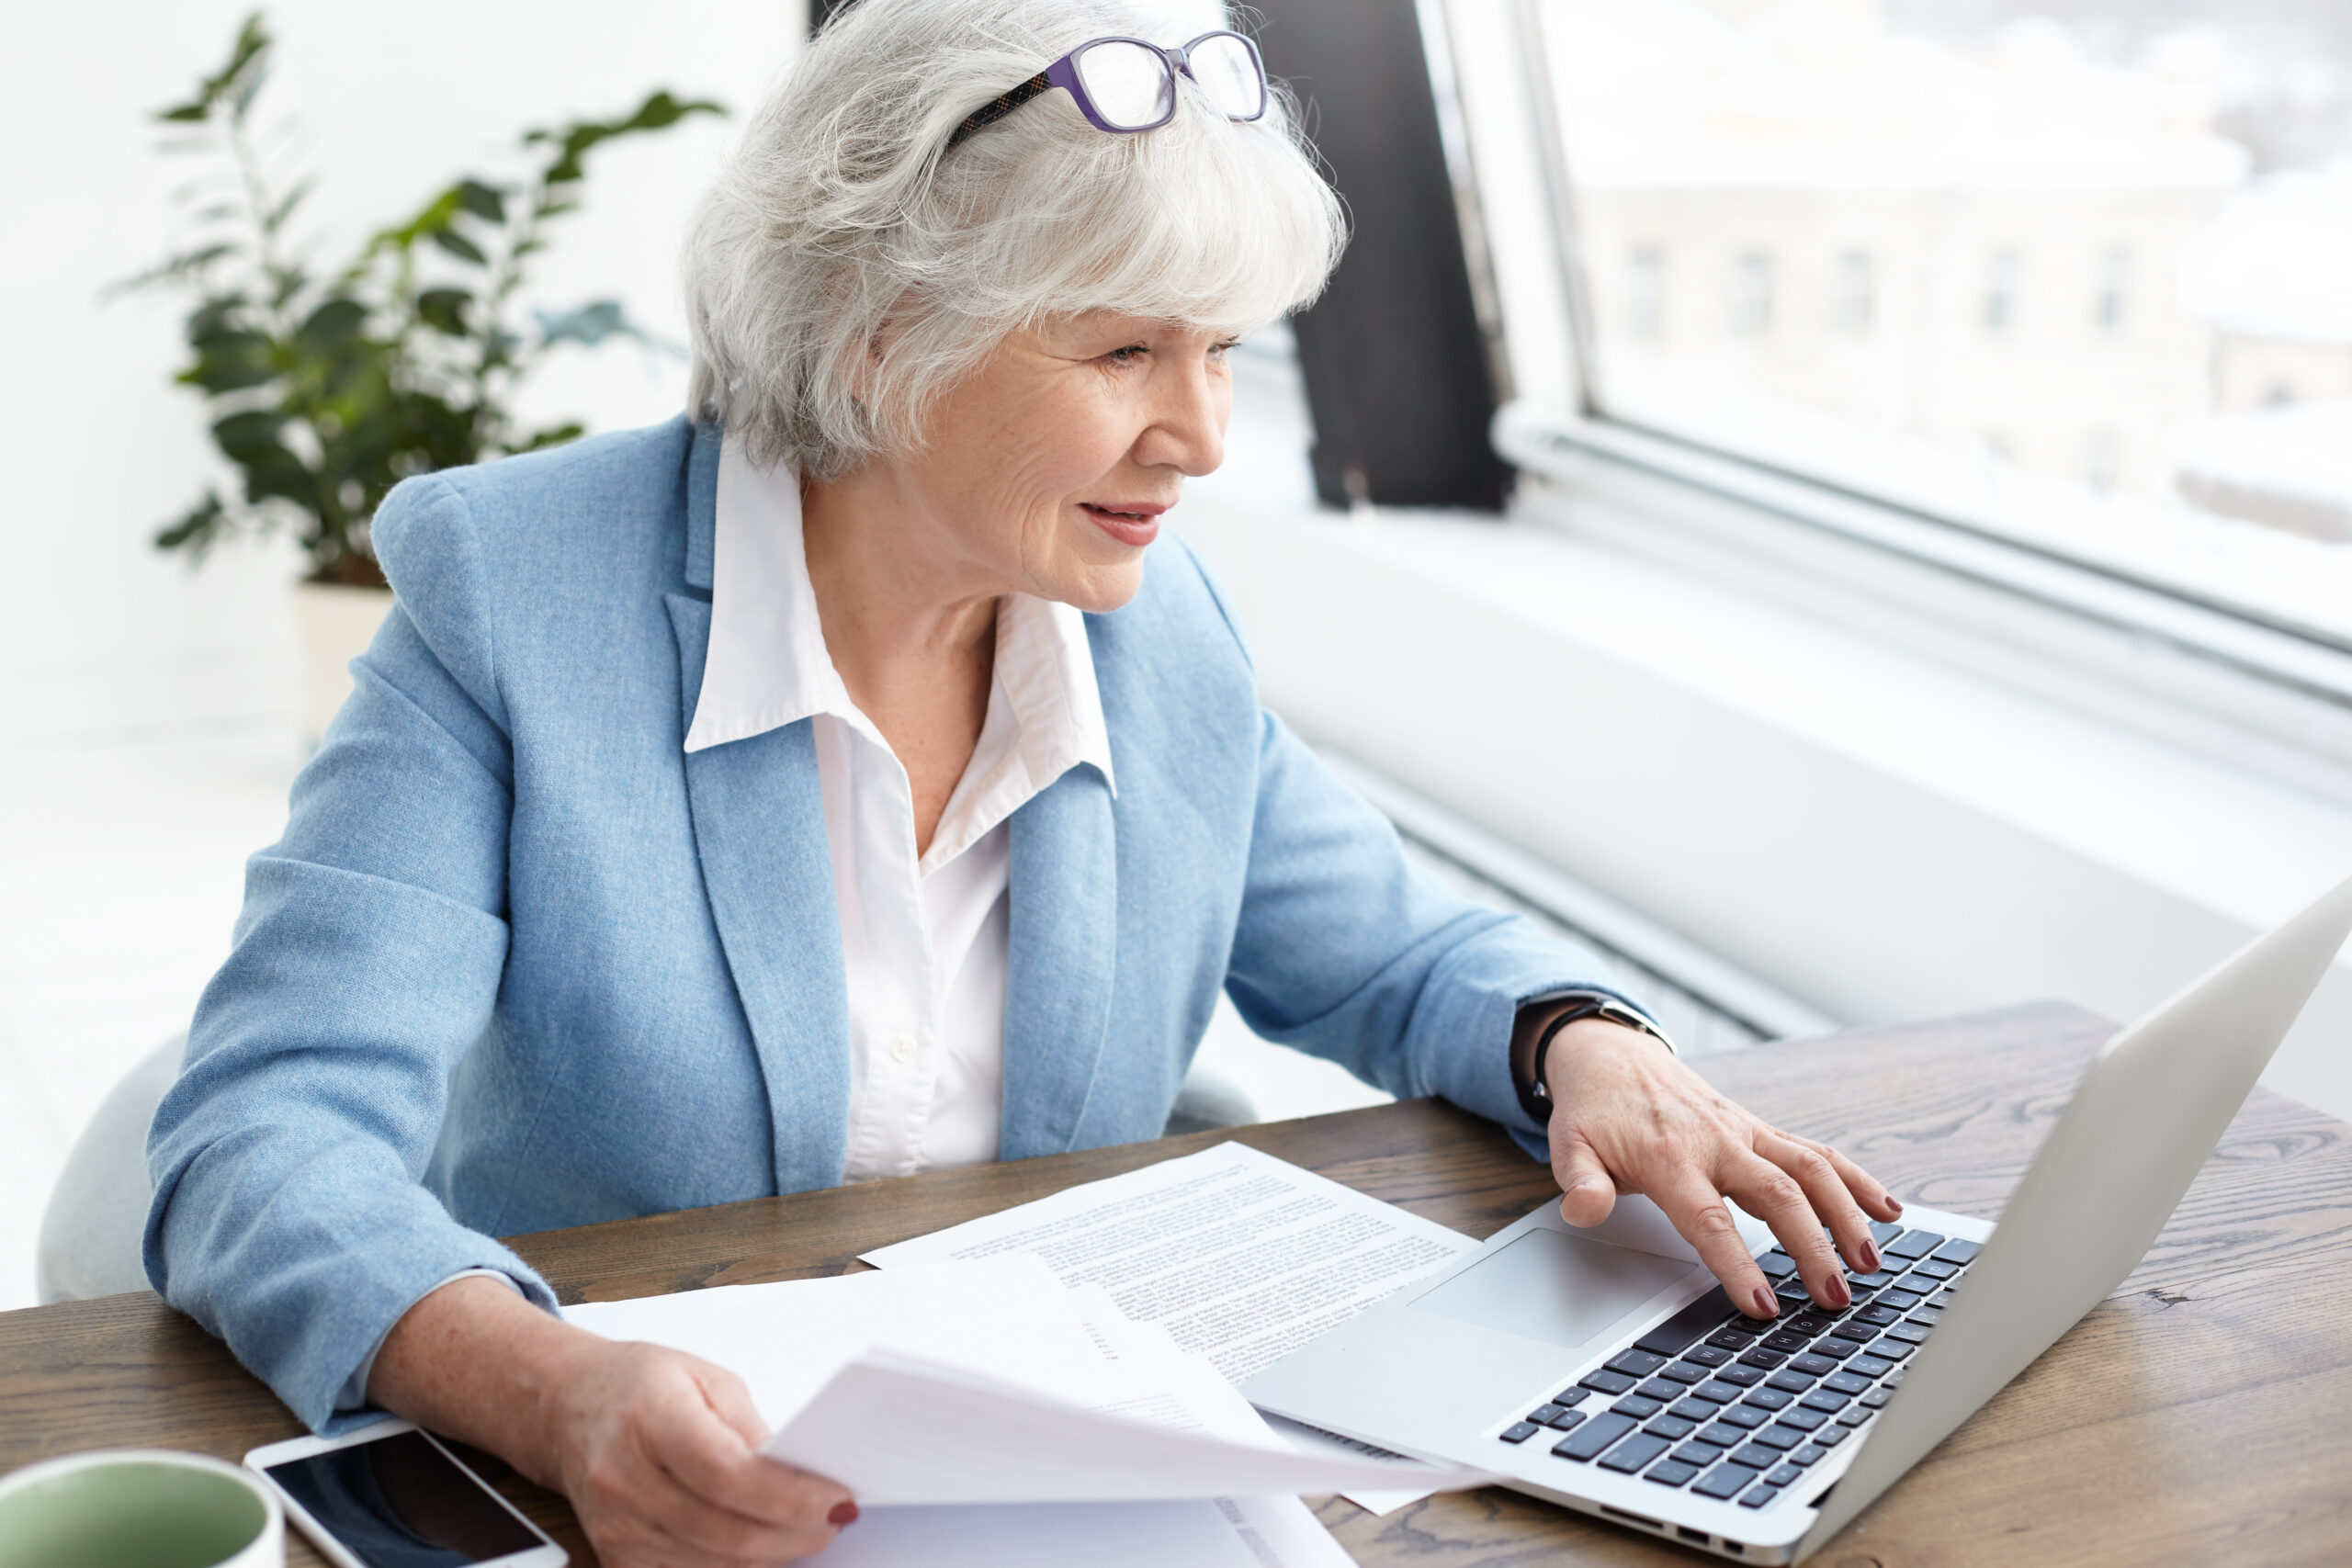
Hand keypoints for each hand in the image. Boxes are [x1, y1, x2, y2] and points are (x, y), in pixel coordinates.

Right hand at [537, 1338, 856, 1567]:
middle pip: (727, 1532)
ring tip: (804, 1530)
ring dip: (772, 1556)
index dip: (791, 1496)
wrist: (566, 1408)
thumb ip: (751, 1429)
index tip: (836, 1498)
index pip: (729, 1474)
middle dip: (795, 1533)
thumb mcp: (707, 1379)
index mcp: (651, 1420)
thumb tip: (801, 1473)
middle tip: (834, 1519)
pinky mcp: (616, 1559)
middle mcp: (624, 1481)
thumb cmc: (637, 1385)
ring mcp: (616, 1528)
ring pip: (713, 1566)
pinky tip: (761, 1545)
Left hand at [1532, 1016, 1901, 1318]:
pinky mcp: (1761, 1129)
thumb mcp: (1569, 1146)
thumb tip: (1583, 1210)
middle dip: (1812, 1246)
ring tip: (1872, 1262)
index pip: (1709, 1217)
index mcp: (1669, 1156)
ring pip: (1810, 1169)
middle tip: (1835, 1297)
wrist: (1612, 1056)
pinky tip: (1888, 1211)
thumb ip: (1580, 1183)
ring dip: (1848, 1214)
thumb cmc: (1594, 1111)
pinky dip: (1856, 1180)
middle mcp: (1717, 1142)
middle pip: (1777, 1195)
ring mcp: (1745, 1133)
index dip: (1737, 1261)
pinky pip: (1817, 1153)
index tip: (1762, 1303)